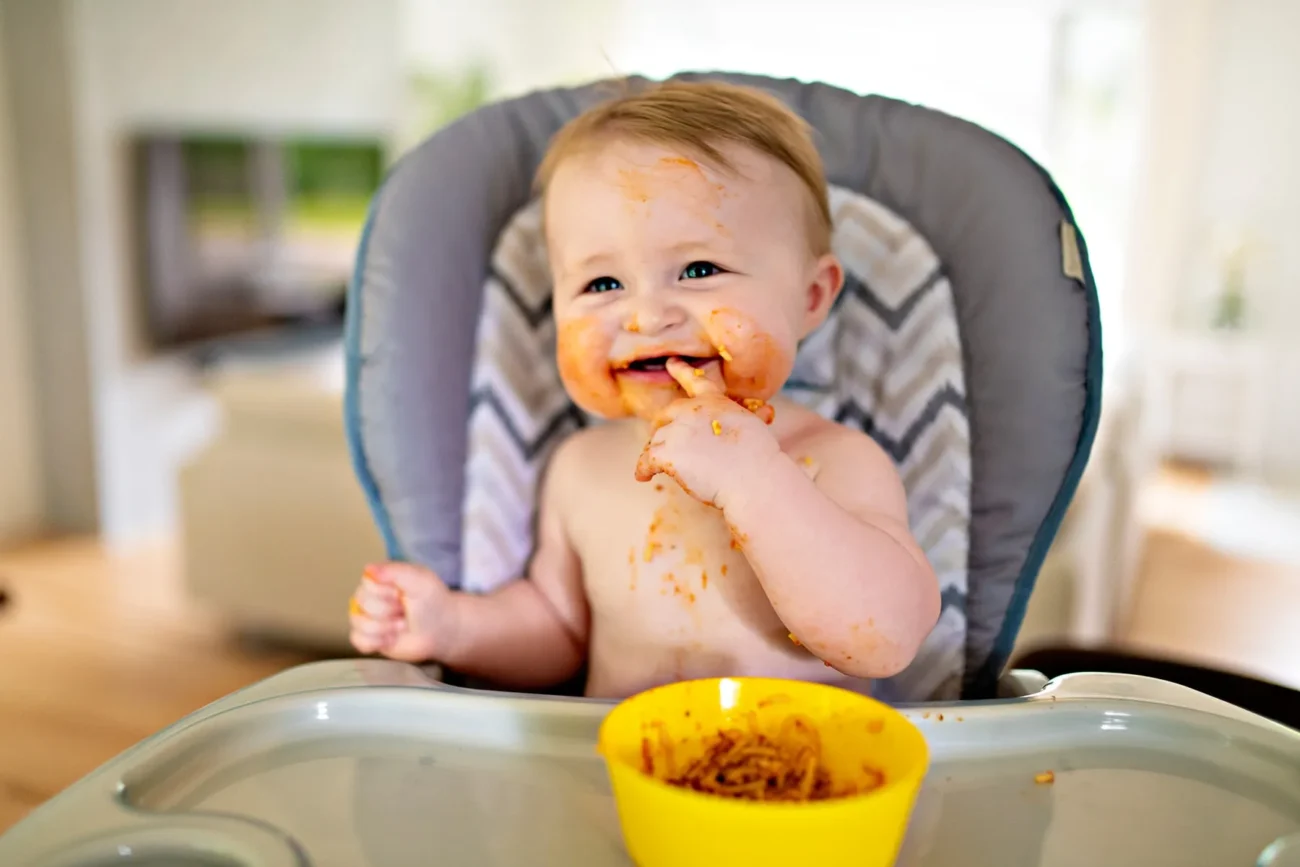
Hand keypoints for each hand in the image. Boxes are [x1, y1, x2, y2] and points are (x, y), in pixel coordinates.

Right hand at [348, 562, 458, 662]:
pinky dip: (377, 642)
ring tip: (401, 625)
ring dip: (385, 628)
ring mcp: (368, 617)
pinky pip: (358, 641)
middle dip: (388, 611)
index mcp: (380, 579)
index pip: (367, 583)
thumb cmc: (432, 602)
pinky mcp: (369, 638)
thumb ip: (395, 571)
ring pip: (359, 623)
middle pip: (363, 604)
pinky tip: (391, 638)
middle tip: (404, 611)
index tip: (402, 594)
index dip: (386, 593)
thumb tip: (369, 569)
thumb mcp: (420, 580)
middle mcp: (370, 596)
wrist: (441, 629)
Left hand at [634, 358, 780, 506]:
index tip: (670, 363)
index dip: (681, 371)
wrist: (753, 477)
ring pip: (656, 439)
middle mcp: (692, 410)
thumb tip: (767, 411)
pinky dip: (643, 469)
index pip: (695, 381)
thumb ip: (751, 416)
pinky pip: (646, 459)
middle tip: (659, 442)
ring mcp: (678, 430)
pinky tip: (644, 476)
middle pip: (666, 415)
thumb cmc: (760, 457)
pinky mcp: (668, 453)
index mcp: (714, 402)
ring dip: (655, 451)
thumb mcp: (756, 425)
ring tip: (654, 467)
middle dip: (661, 427)